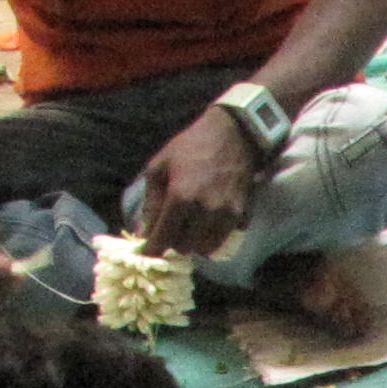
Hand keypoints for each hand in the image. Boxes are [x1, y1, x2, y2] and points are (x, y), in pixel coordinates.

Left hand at [130, 110, 260, 259]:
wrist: (232, 136)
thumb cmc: (189, 147)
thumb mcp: (159, 167)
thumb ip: (151, 202)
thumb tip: (143, 232)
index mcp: (180, 198)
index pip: (163, 237)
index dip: (152, 248)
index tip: (147, 251)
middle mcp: (204, 212)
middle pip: (184, 246)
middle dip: (174, 242)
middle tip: (171, 231)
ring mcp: (226, 216)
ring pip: (206, 248)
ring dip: (195, 242)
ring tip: (190, 229)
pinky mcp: (242, 216)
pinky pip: (224, 239)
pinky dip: (214, 236)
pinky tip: (209, 222)